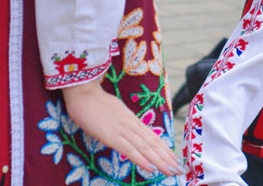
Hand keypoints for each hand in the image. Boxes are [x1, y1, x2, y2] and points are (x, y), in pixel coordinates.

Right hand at [62, 80, 182, 177]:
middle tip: (179, 169)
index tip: (174, 159)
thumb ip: (122, 122)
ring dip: (160, 161)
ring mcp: (122, 131)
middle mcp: (131, 125)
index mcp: (132, 120)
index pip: (152, 137)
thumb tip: (127, 131)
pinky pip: (129, 150)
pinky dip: (141, 160)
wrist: (83, 92)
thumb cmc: (94, 102)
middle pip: (153, 143)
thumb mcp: (114, 112)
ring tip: (171, 171)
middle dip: (167, 157)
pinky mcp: (111, 136)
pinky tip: (151, 168)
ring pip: (145, 148)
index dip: (164, 149)